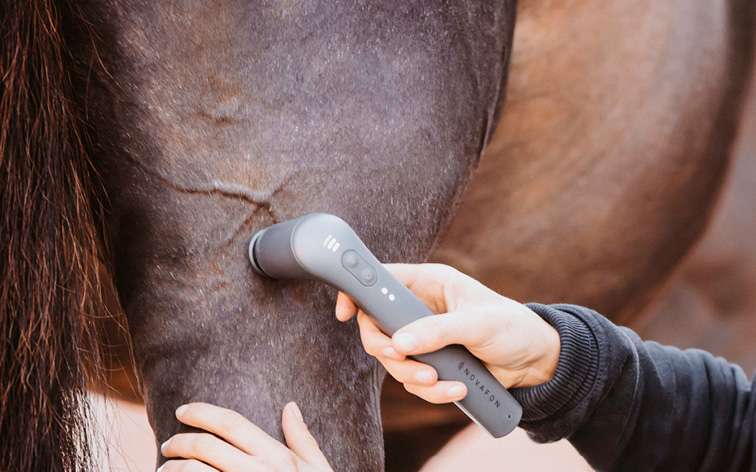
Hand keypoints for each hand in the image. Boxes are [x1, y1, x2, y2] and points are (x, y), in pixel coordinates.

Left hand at [159, 402, 332, 471]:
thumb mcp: (316, 468)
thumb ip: (302, 438)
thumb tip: (291, 406)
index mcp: (275, 456)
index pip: (230, 423)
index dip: (202, 412)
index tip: (183, 410)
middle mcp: (255, 471)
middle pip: (206, 446)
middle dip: (180, 441)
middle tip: (169, 444)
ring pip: (194, 471)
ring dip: (173, 468)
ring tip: (165, 469)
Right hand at [335, 263, 559, 403]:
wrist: (536, 362)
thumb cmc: (512, 328)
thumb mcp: (478, 324)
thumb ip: (438, 330)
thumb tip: (401, 342)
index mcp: (430, 284)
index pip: (383, 280)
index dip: (359, 292)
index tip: (344, 311)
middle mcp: (421, 309)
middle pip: (377, 326)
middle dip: (387, 348)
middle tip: (403, 359)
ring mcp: (424, 338)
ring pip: (392, 358)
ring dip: (411, 374)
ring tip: (439, 380)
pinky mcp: (431, 363)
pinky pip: (412, 380)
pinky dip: (430, 390)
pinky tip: (455, 390)